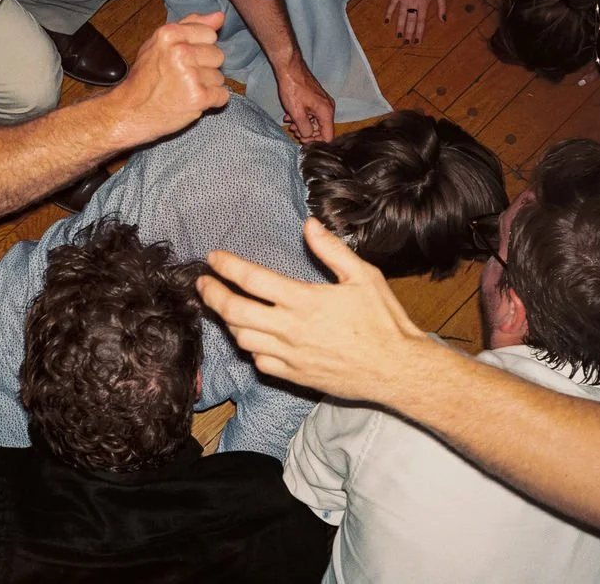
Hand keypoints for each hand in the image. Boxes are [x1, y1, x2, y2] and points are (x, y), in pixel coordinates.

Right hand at [108, 12, 229, 147]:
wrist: (131, 112)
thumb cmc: (145, 78)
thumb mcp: (159, 44)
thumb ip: (189, 26)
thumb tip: (219, 16)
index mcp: (169, 34)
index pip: (209, 33)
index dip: (200, 47)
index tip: (184, 59)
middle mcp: (181, 52)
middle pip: (218, 55)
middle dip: (205, 67)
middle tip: (183, 77)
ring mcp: (191, 75)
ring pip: (220, 77)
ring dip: (207, 86)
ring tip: (184, 90)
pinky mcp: (198, 97)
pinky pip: (222, 96)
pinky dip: (211, 101)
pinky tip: (192, 101)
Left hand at [197, 218, 443, 402]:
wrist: (396, 370)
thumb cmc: (384, 321)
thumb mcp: (363, 276)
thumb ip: (332, 249)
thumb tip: (309, 225)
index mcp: (305, 300)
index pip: (252, 279)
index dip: (227, 266)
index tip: (213, 258)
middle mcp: (291, 329)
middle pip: (235, 311)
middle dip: (212, 295)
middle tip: (203, 284)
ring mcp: (290, 355)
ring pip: (242, 339)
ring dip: (228, 321)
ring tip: (224, 307)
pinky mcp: (295, 375)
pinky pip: (259, 362)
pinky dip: (250, 348)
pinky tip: (252, 337)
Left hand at [277, 58, 335, 142]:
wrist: (290, 69)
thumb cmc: (293, 87)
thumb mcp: (297, 113)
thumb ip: (304, 128)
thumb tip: (308, 136)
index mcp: (326, 112)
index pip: (328, 136)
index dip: (316, 142)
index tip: (303, 140)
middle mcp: (328, 108)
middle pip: (322, 129)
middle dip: (307, 133)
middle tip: (294, 132)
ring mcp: (322, 103)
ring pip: (315, 121)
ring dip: (302, 125)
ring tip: (290, 124)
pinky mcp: (316, 100)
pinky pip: (312, 113)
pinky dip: (302, 117)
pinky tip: (290, 116)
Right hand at [385, 0, 446, 44]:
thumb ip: (442, 7)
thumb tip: (443, 20)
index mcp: (424, 4)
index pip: (421, 22)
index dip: (419, 33)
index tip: (417, 41)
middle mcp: (413, 3)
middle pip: (410, 22)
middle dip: (409, 34)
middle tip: (406, 44)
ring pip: (401, 16)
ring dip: (400, 27)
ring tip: (399, 37)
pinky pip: (392, 5)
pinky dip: (389, 14)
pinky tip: (387, 22)